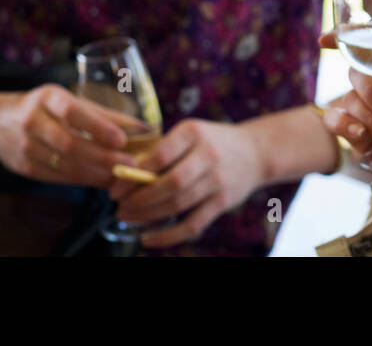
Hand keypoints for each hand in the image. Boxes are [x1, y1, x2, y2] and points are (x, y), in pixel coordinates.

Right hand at [0, 83, 142, 186]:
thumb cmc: (44, 107)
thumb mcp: (68, 99)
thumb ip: (103, 114)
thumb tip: (141, 128)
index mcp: (47, 97)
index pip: (72, 112)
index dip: (98, 127)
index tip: (122, 139)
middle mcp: (33, 121)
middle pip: (70, 143)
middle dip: (102, 157)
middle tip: (129, 165)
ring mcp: (26, 147)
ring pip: (65, 165)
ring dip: (96, 173)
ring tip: (121, 176)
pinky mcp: (25, 169)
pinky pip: (58, 178)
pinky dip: (83, 181)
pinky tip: (102, 181)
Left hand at [106, 118, 265, 247]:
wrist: (256, 152)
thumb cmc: (212, 141)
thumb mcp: (191, 133)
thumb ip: (164, 149)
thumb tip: (125, 173)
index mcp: (194, 132)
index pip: (161, 154)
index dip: (135, 173)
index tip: (116, 185)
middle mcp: (209, 155)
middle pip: (170, 183)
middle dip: (139, 198)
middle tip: (118, 205)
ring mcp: (219, 180)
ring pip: (178, 204)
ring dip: (148, 214)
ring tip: (127, 216)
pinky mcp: (224, 202)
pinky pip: (193, 224)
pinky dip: (168, 235)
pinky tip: (148, 239)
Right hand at [318, 31, 371, 176]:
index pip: (368, 45)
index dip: (346, 37)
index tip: (326, 41)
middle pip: (356, 73)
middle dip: (370, 92)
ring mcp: (364, 106)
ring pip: (348, 100)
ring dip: (368, 117)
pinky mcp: (355, 130)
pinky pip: (335, 121)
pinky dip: (344, 126)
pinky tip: (360, 133)